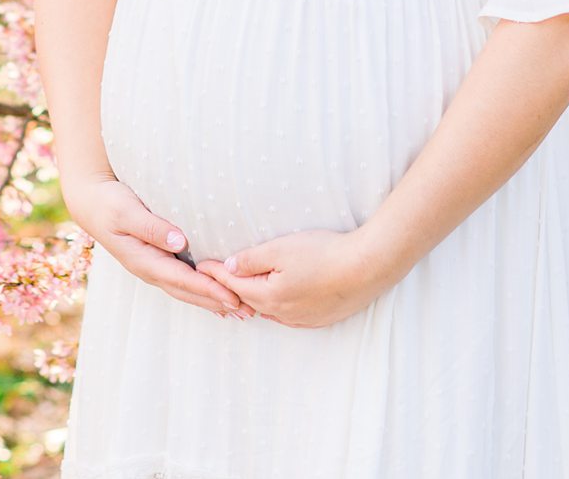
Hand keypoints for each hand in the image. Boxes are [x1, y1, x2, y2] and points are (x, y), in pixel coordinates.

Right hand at [66, 175, 255, 319]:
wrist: (91, 203)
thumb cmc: (109, 203)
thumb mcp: (127, 212)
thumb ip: (152, 227)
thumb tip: (180, 242)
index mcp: (144, 260)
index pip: (182, 280)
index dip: (208, 289)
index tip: (232, 297)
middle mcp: (150, 269)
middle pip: (188, 291)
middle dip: (217, 302)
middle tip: (248, 310)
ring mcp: (153, 267)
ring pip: (186, 290)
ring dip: (213, 301)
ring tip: (240, 309)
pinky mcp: (157, 261)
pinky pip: (183, 281)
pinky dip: (203, 290)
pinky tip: (218, 295)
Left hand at [193, 226, 393, 328]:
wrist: (368, 267)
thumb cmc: (324, 253)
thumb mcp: (281, 249)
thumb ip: (252, 259)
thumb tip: (229, 267)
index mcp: (269, 297)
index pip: (233, 284)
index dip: (215, 272)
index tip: (200, 265)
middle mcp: (283, 314)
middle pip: (250, 300)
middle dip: (233, 288)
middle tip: (218, 276)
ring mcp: (303, 319)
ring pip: (270, 310)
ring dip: (256, 298)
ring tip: (245, 286)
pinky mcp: (320, 319)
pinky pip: (290, 315)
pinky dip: (278, 305)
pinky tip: (279, 298)